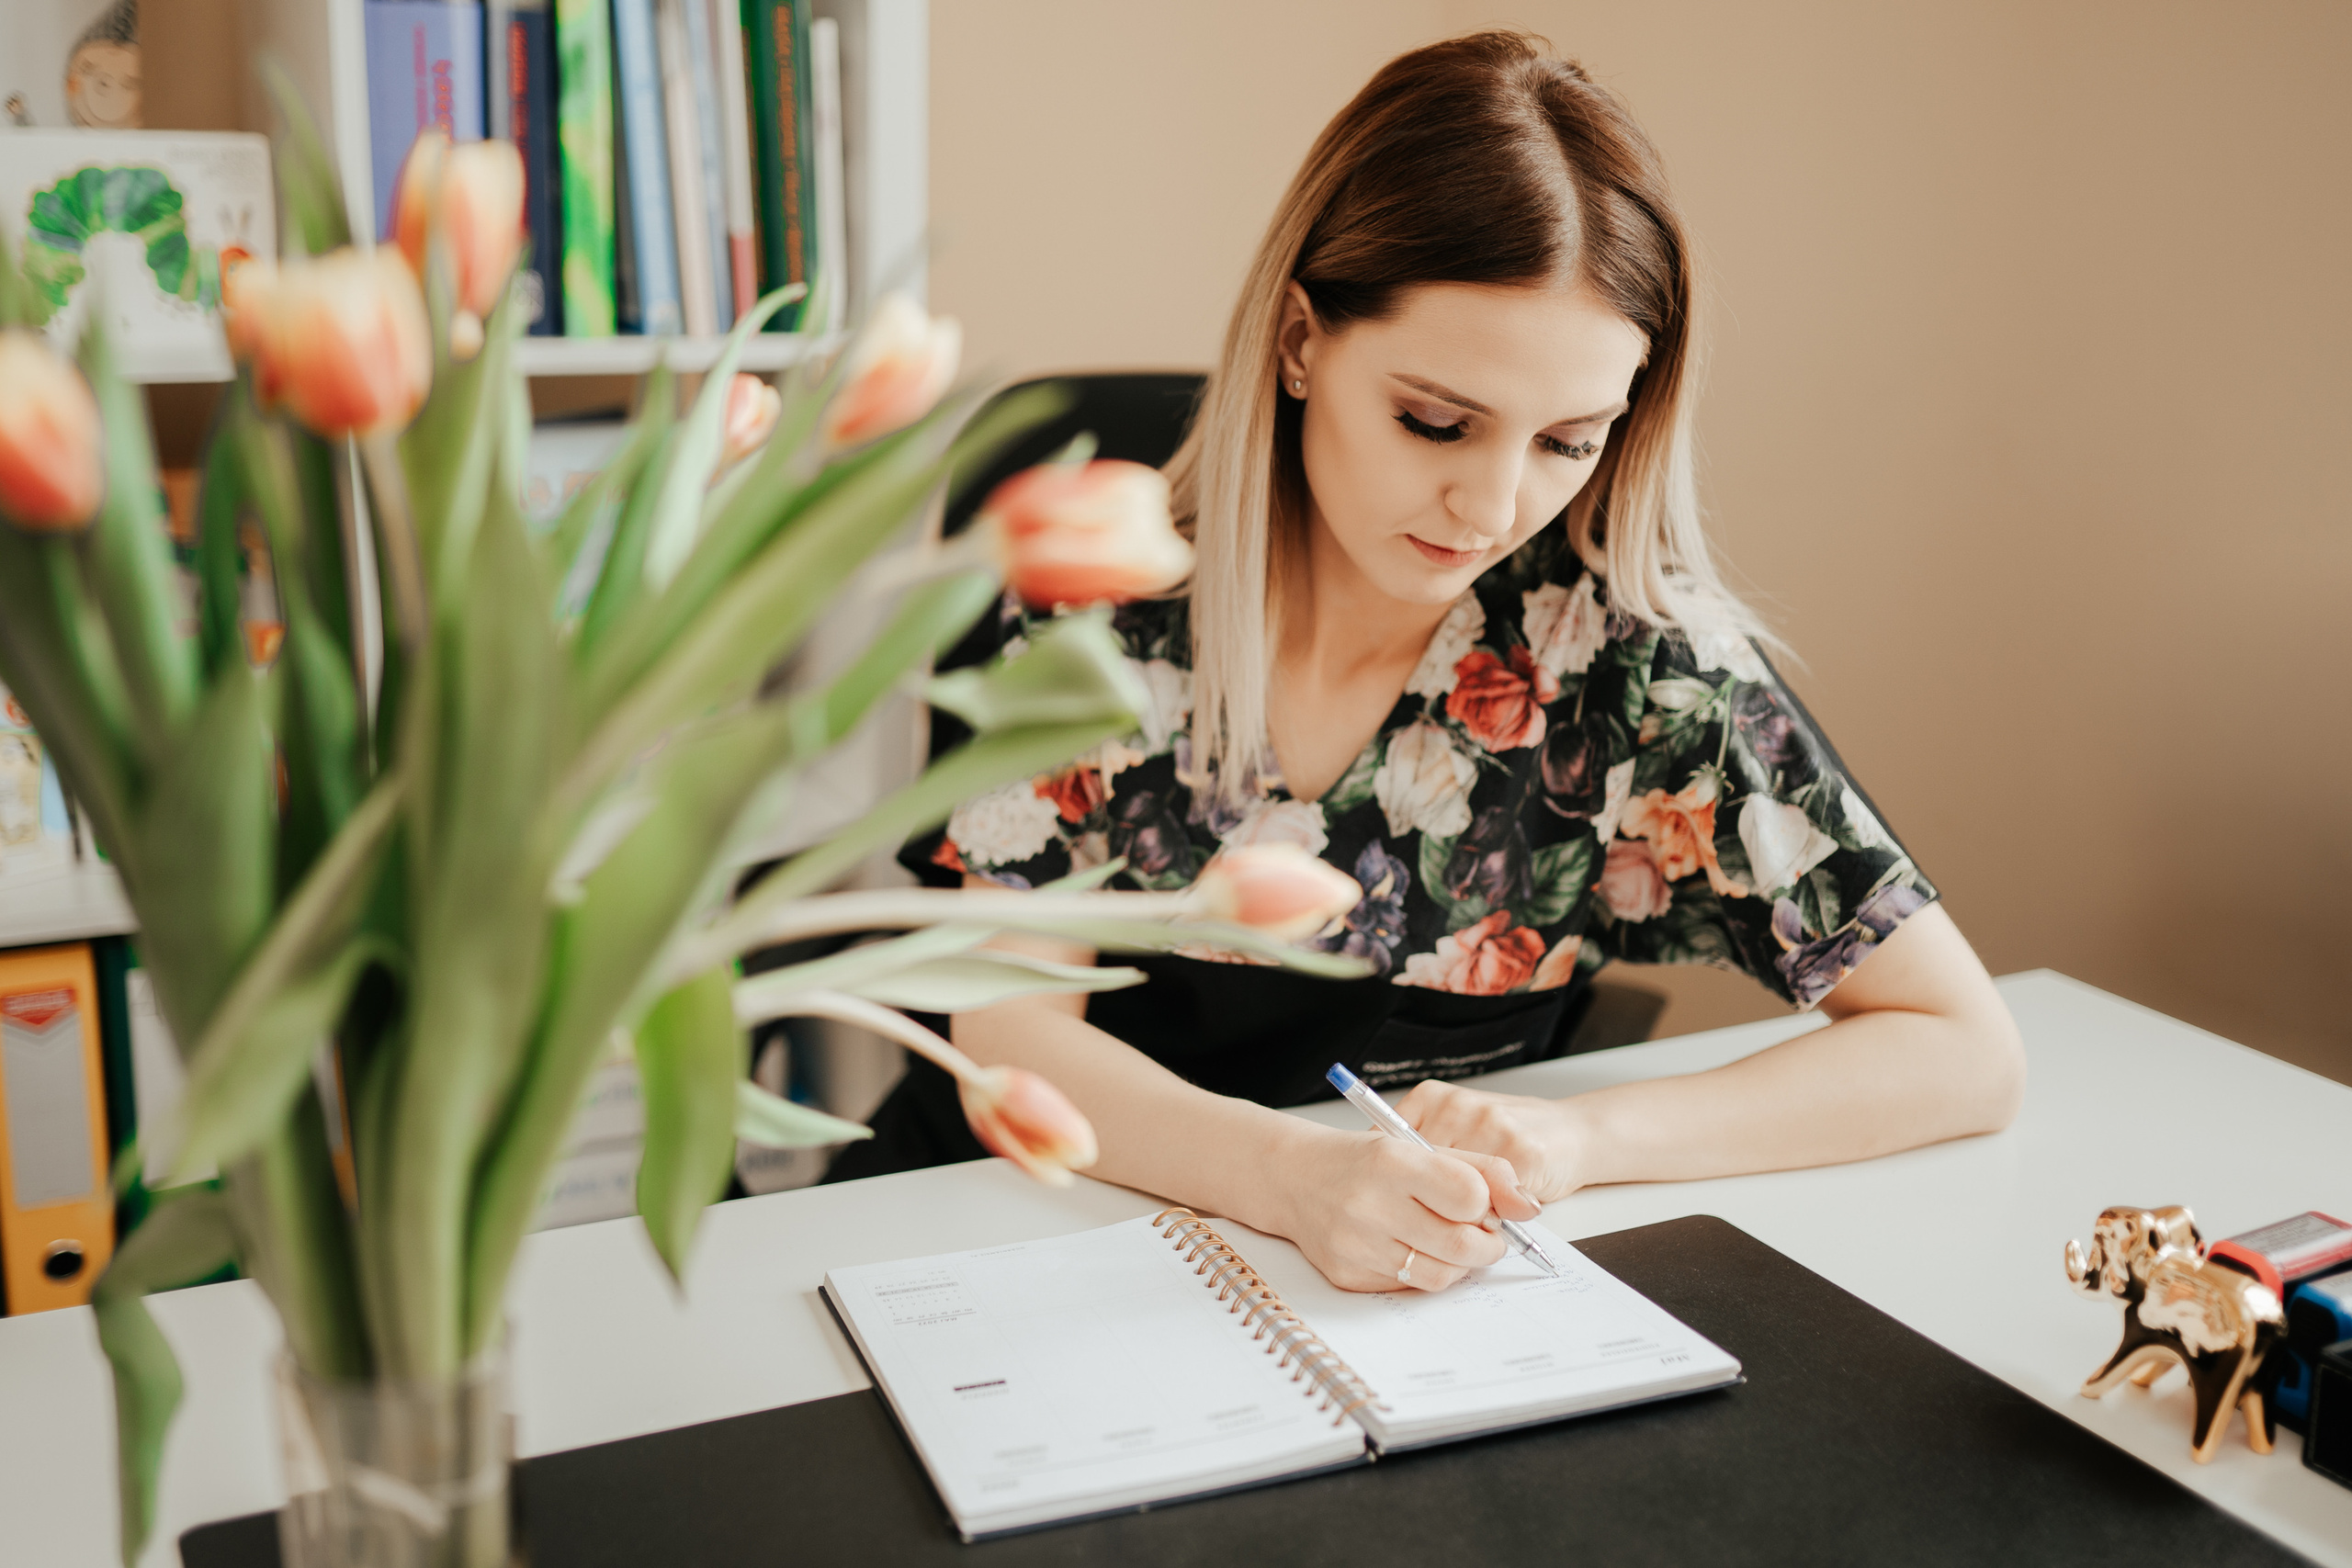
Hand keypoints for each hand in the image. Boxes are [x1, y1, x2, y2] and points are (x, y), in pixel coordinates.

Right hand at [1258, 1124, 1540, 1293]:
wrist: (1294, 1178)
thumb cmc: (1363, 1162)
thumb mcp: (1421, 1147)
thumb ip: (1483, 1170)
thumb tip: (1529, 1206)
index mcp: (1392, 1163)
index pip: (1471, 1196)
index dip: (1487, 1203)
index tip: (1481, 1202)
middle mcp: (1369, 1205)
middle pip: (1463, 1244)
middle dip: (1488, 1242)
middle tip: (1485, 1233)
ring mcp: (1356, 1245)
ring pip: (1441, 1275)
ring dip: (1461, 1263)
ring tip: (1453, 1242)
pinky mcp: (1348, 1276)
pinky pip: (1409, 1287)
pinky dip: (1425, 1272)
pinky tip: (1416, 1250)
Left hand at [1395, 1080, 1592, 1203]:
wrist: (1573, 1133)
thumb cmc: (1508, 1138)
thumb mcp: (1456, 1132)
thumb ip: (1422, 1153)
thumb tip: (1379, 1188)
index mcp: (1431, 1098)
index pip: (1387, 1148)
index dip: (1392, 1185)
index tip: (1394, 1204)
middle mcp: (1455, 1106)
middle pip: (1417, 1172)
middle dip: (1425, 1202)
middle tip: (1438, 1216)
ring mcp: (1487, 1125)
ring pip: (1451, 1189)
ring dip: (1459, 1212)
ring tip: (1476, 1210)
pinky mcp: (1518, 1151)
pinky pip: (1487, 1198)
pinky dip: (1489, 1214)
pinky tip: (1499, 1208)